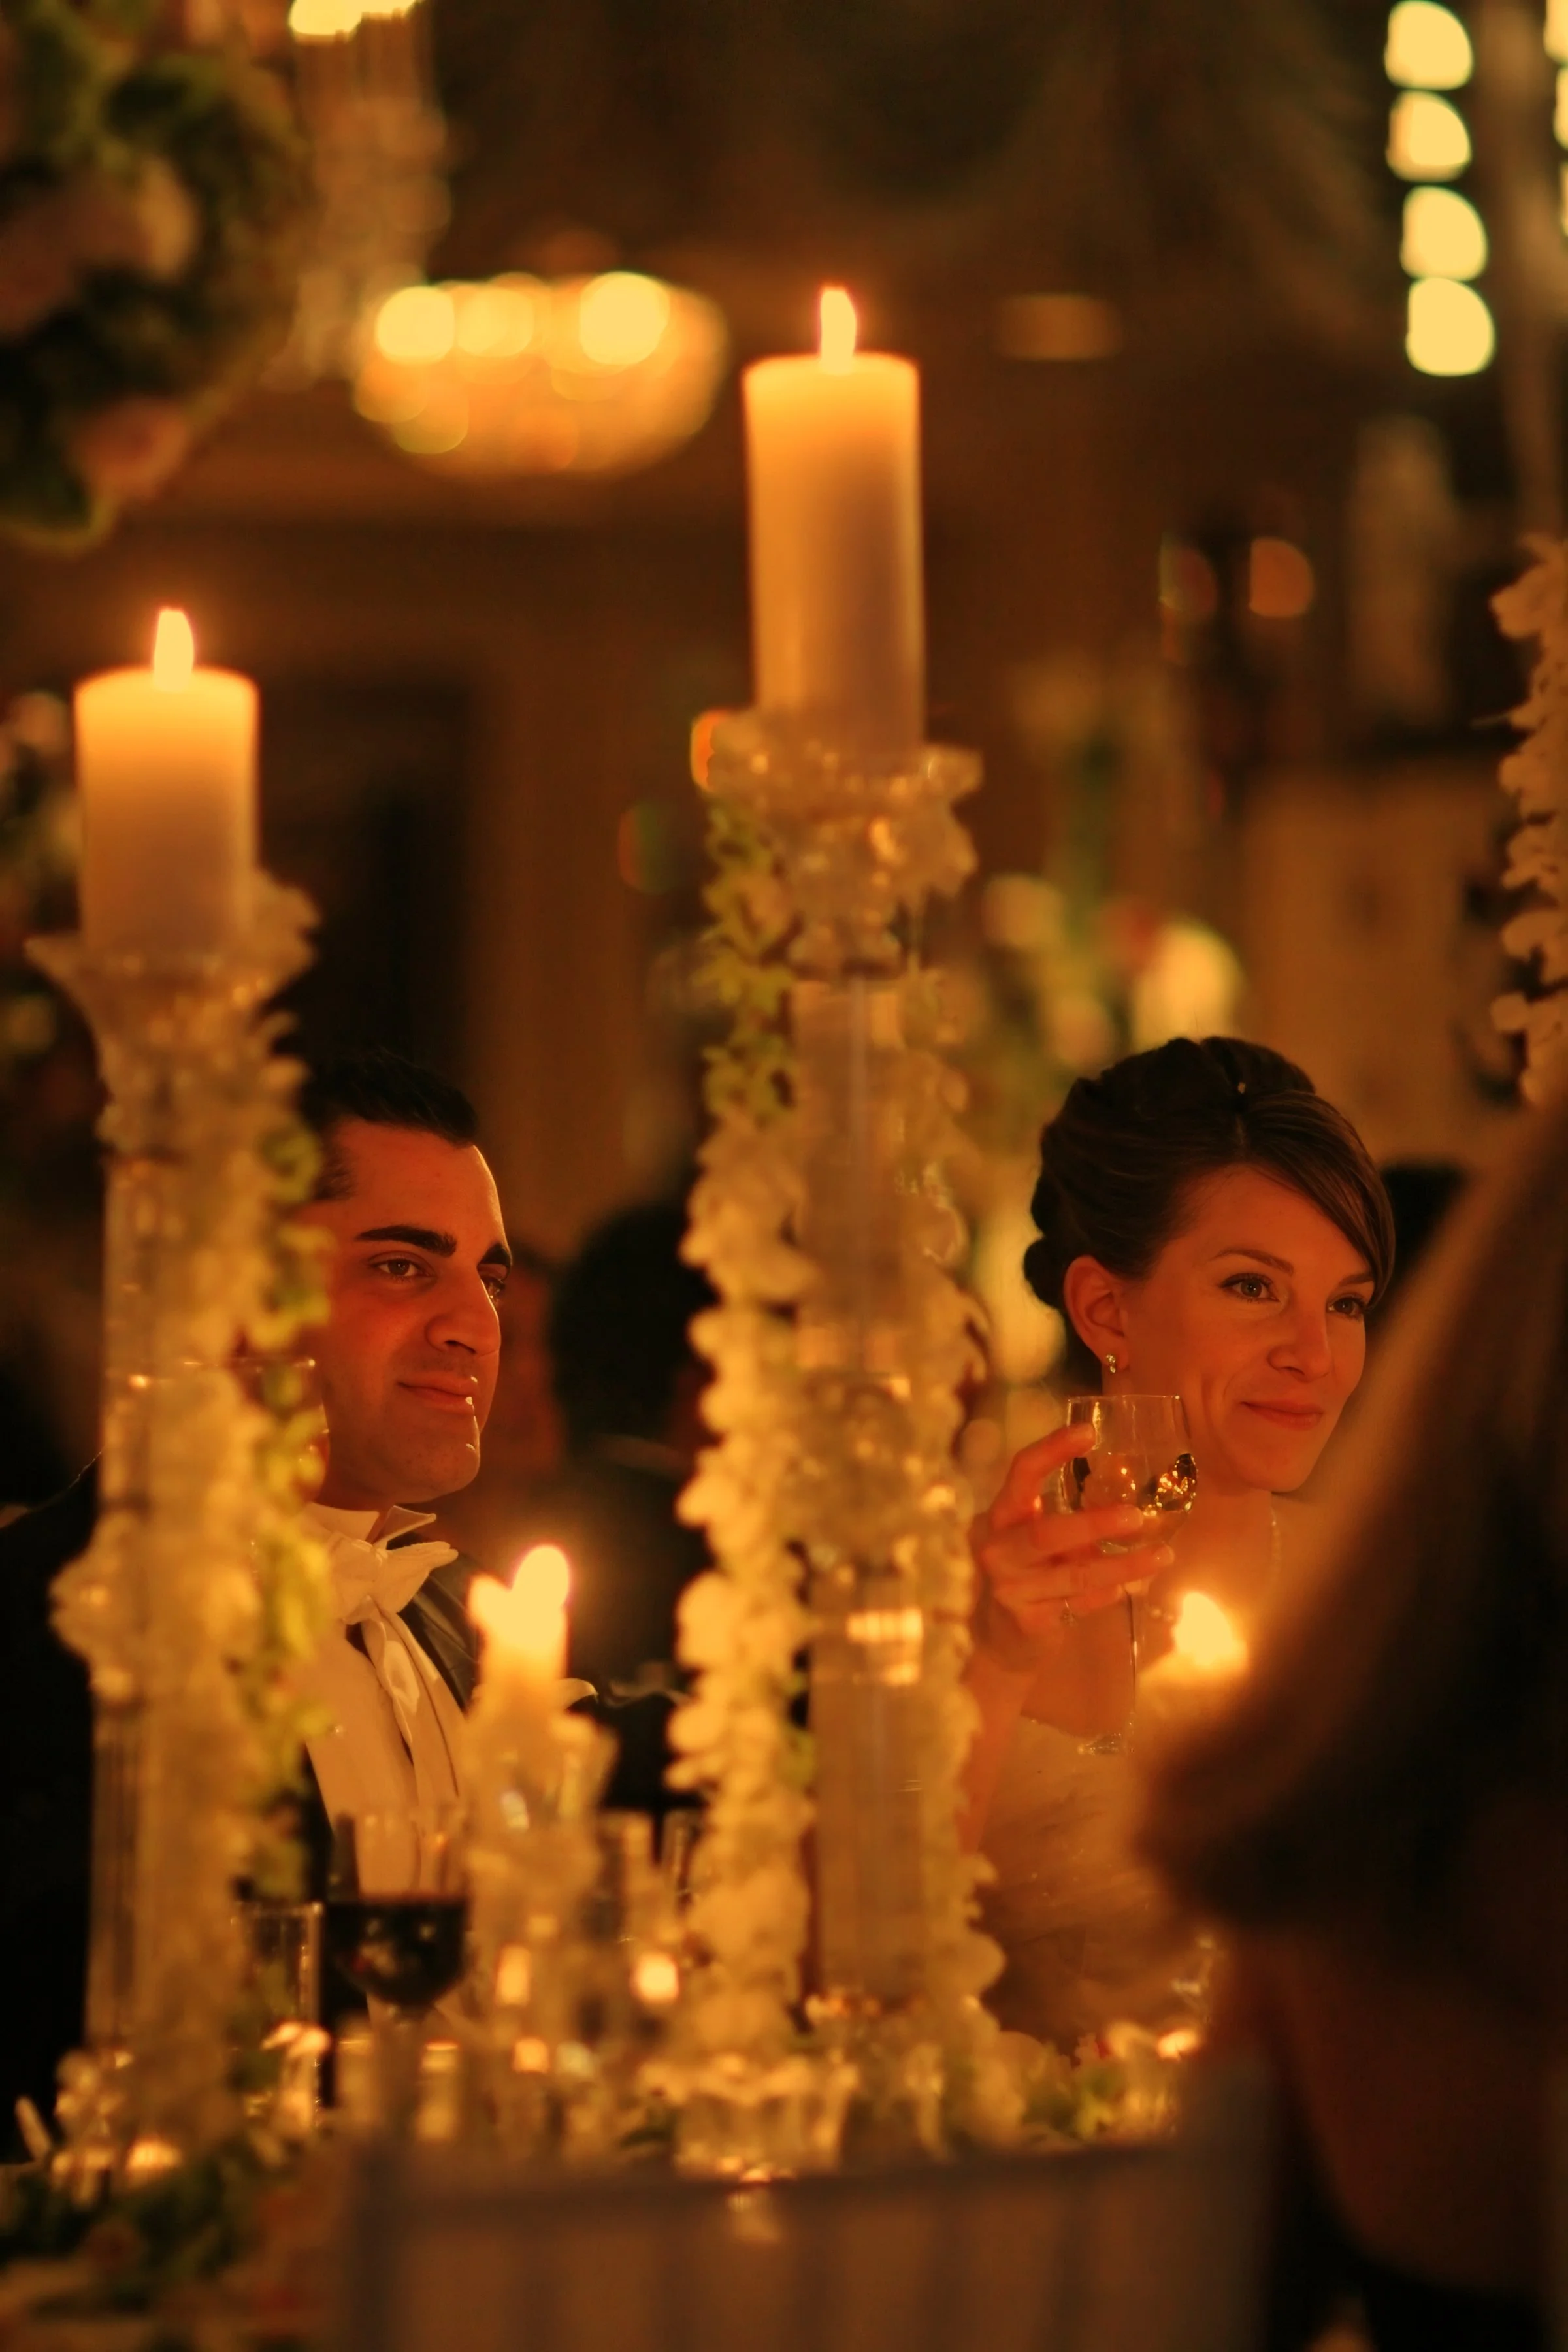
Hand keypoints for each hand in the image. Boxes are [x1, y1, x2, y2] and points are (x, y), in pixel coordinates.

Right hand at [970, 1423, 1174, 1675]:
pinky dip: (1106, 1595)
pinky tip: (1126, 1590)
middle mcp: (998, 1549)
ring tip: (1162, 1556)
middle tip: (1137, 1516)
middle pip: (1046, 1533)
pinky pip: (1079, 1604)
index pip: (1022, 1473)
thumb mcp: (1036, 1536)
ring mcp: (1010, 1589)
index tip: (1090, 1432)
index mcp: (1002, 1515)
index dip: (1053, 1449)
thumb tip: (1132, 1498)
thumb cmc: (1027, 1569)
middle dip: (1094, 1524)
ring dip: (1122, 1566)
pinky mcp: (1028, 1622)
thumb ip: (1068, 1519)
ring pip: (1075, 1575)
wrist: (999, 1634)